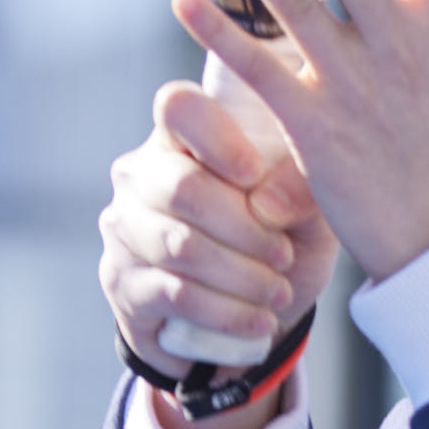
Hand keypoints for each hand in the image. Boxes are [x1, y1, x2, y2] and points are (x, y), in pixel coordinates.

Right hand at [99, 64, 337, 393]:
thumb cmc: (277, 242)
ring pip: (181, 247)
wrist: (249, 320)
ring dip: (242, 276)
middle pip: (184, 188)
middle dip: (246, 230)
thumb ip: (301, 190)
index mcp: (182, 138)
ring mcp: (123, 228)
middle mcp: (141, 175)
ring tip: (279, 293)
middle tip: (284, 255)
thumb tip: (270, 205)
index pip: (177, 107)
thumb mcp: (307, 212)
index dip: (218, 137)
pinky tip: (260, 321)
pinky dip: (227, 312)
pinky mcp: (121, 282)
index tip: (255, 173)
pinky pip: (176, 294)